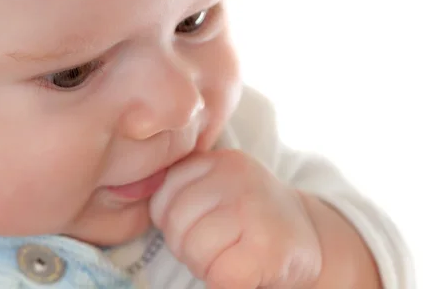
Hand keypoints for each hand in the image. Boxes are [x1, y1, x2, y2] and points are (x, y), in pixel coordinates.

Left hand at [150, 150, 321, 288]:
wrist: (311, 241)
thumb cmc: (252, 220)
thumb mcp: (220, 189)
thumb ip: (187, 188)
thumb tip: (127, 197)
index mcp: (220, 160)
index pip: (164, 193)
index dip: (173, 220)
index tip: (202, 225)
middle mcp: (237, 175)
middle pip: (176, 221)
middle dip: (188, 244)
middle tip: (218, 246)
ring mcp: (254, 208)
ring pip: (194, 248)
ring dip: (206, 264)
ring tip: (231, 256)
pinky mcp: (267, 247)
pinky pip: (219, 275)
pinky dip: (225, 281)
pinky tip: (246, 270)